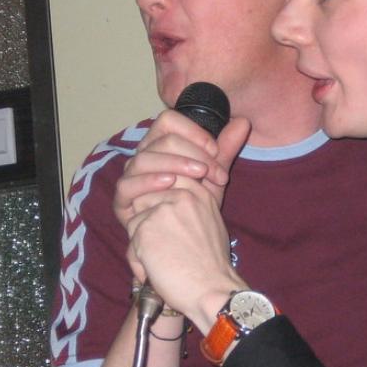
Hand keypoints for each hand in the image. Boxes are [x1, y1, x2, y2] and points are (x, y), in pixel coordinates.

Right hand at [113, 110, 249, 227]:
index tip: (215, 150)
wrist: (186, 244)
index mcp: (161, 146)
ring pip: (143, 158)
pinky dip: (148, 180)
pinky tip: (170, 183)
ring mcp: (131, 178)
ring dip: (174, 164)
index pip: (168, 121)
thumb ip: (226, 150)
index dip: (192, 131)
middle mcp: (144, 157)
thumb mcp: (213, 177)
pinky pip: (127, 184)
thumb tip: (243, 122)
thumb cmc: (196, 206)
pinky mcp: (123, 200)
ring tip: (197, 175)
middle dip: (192, 153)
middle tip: (214, 172)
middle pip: (160, 139)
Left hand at [125, 180, 244, 332]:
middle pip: (145, 199)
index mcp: (199, 193)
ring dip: (140, 242)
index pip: (165, 182)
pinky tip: (155, 270)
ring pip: (134, 220)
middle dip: (146, 222)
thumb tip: (161, 205)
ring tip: (161, 260)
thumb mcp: (210, 224)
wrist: (212, 290)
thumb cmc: (212, 266)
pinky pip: (130, 240)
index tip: (164, 226)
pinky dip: (137, 259)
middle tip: (165, 246)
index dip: (158, 204)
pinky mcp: (146, 228)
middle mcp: (181, 196)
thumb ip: (189, 208)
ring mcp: (163, 210)